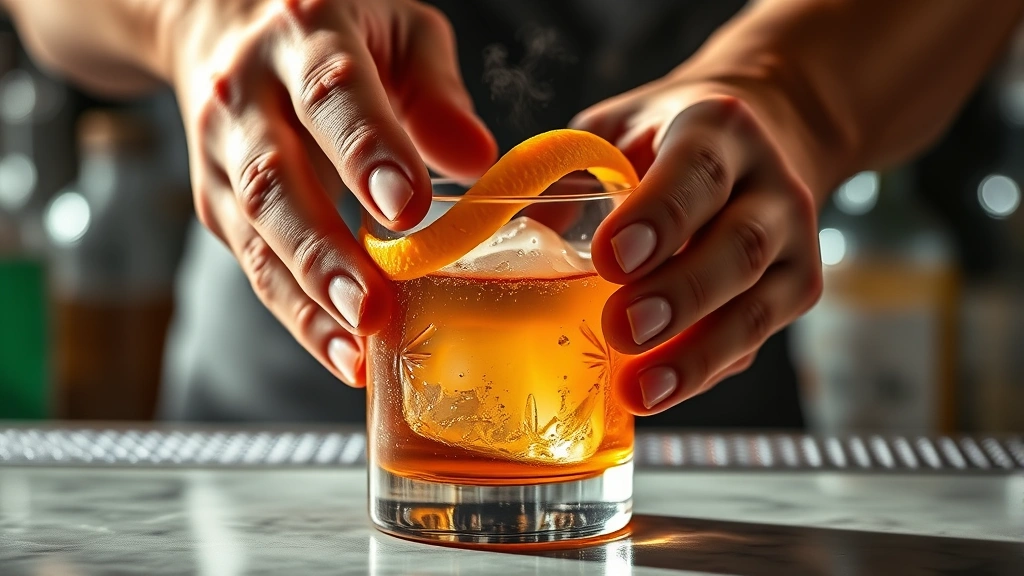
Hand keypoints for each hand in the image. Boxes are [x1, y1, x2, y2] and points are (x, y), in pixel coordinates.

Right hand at [163, 0, 495, 385]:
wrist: (225, 23)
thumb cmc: (337, 31)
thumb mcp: (398, 32)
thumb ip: (436, 91)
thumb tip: (478, 158)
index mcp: (304, 32)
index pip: (331, 94)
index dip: (366, 152)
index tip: (407, 210)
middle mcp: (246, 93)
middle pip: (274, 180)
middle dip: (323, 252)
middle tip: (372, 308)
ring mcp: (221, 151)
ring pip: (255, 233)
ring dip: (306, 299)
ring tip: (357, 351)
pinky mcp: (213, 200)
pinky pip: (254, 263)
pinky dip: (298, 314)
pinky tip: (343, 351)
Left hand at [572, 80, 823, 414]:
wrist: (764, 142)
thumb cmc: (667, 141)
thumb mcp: (616, 131)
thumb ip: (568, 177)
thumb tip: (497, 238)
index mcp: (718, 127)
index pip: (695, 170)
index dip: (656, 217)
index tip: (608, 259)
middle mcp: (770, 183)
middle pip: (737, 246)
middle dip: (678, 295)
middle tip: (620, 328)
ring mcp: (794, 241)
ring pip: (756, 306)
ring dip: (696, 354)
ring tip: (638, 389)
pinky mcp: (799, 289)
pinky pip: (752, 341)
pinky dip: (703, 371)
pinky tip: (658, 391)